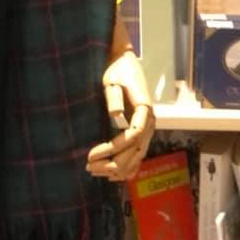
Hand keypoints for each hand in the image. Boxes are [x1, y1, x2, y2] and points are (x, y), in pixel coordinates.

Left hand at [86, 49, 155, 182]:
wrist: (126, 63)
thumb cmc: (117, 71)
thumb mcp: (111, 80)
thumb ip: (114, 97)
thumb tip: (116, 117)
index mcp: (145, 109)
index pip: (132, 136)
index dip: (112, 149)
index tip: (91, 155)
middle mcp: (151, 122)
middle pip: (135, 151)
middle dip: (112, 163)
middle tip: (89, 167)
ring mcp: (148, 128)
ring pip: (137, 156)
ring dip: (118, 168)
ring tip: (95, 171)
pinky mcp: (143, 130)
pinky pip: (139, 155)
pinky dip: (128, 167)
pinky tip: (113, 176)